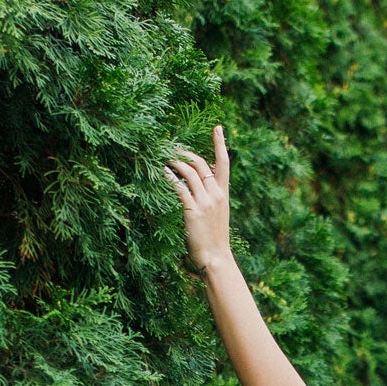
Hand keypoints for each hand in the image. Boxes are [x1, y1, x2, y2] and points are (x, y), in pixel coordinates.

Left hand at [164, 125, 234, 274]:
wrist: (216, 258)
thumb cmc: (214, 240)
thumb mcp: (217, 215)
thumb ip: (210, 199)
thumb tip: (198, 187)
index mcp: (223, 194)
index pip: (224, 163)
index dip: (220, 144)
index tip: (218, 127)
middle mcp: (216, 194)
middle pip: (201, 163)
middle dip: (185, 153)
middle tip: (172, 150)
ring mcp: (205, 202)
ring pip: (189, 172)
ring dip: (175, 163)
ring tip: (164, 160)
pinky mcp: (193, 210)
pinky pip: (180, 187)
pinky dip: (170, 177)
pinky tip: (163, 173)